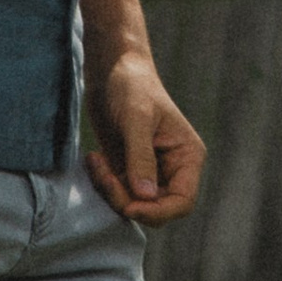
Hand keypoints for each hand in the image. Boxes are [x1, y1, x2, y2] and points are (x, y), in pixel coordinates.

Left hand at [87, 47, 207, 224]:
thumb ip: (141, 158)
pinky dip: (103, 183)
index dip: (158, 211)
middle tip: (106, 176)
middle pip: (156, 208)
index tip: (130, 205)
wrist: (112, 69)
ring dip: (111, 191)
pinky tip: (94, 159)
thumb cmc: (132, 86)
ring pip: (133, 203)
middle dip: (127, 200)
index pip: (183, 201)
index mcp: (187, 156)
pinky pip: (117, 192)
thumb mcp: (137, 119)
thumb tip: (145, 197)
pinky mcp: (128, 169)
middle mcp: (172, 168)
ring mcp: (149, 171)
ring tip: (96, 162)